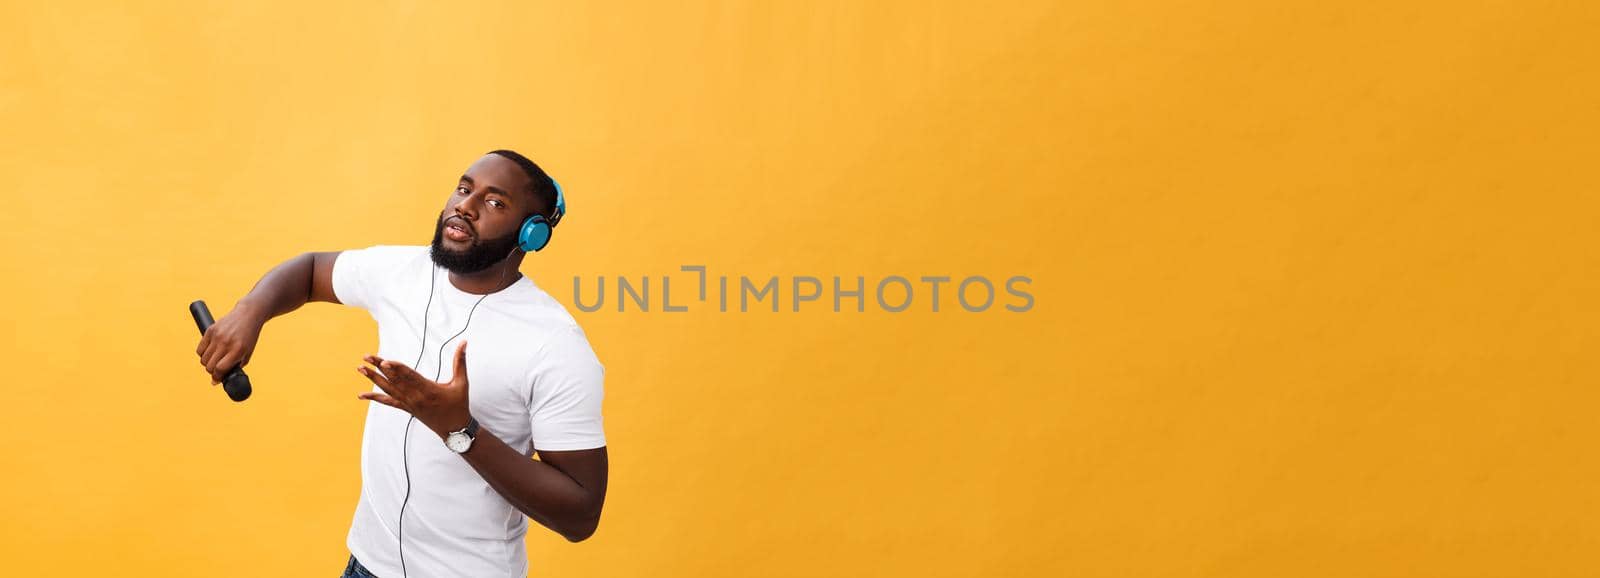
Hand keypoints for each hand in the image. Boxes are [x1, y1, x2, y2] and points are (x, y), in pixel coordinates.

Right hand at [195, 302, 265, 384]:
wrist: (248, 315)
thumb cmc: (249, 336)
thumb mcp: (248, 353)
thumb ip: (236, 366)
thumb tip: (218, 380)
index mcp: (237, 350)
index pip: (220, 369)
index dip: (217, 377)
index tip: (216, 379)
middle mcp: (226, 344)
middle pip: (210, 366)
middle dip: (212, 371)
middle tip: (216, 369)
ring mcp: (217, 336)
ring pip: (203, 359)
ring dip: (207, 363)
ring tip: (214, 360)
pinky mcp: (210, 330)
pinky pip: (200, 349)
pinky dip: (203, 354)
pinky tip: (210, 352)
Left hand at [356, 341, 473, 437]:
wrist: (454, 429)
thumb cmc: (459, 405)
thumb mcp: (461, 382)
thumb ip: (460, 362)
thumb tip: (464, 343)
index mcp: (429, 390)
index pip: (409, 376)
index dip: (396, 368)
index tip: (384, 361)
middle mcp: (416, 397)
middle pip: (394, 380)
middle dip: (380, 368)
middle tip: (367, 357)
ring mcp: (409, 404)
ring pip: (388, 389)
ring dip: (373, 379)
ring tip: (361, 368)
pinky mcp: (407, 409)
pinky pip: (388, 402)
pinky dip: (375, 398)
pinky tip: (362, 395)